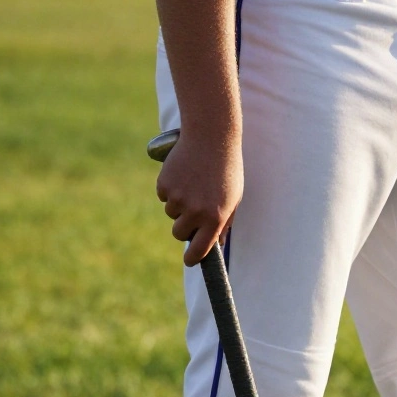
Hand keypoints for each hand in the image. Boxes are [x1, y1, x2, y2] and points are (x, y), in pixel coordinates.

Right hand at [156, 128, 243, 265]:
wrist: (211, 135)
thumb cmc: (226, 168)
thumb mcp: (234, 196)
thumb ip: (224, 221)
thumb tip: (218, 243)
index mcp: (215, 217)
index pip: (199, 250)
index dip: (193, 258)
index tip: (190, 260)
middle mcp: (195, 211)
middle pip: (180, 233)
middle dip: (184, 226)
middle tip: (193, 210)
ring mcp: (178, 198)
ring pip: (171, 213)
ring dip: (179, 204)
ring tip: (193, 182)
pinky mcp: (165, 184)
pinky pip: (163, 195)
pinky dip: (170, 188)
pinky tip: (183, 173)